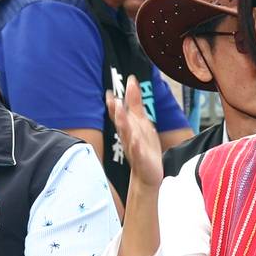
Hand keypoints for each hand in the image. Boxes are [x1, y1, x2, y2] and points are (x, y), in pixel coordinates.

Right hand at [107, 74, 164, 189]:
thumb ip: (134, 102)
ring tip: (121, 113)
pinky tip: (135, 140)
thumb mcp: (141, 121)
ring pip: (127, 135)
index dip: (113, 104)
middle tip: (113, 100)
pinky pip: (137, 151)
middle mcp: (127, 136)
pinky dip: (136, 146)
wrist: (147, 173)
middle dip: (116, 112)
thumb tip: (131, 81)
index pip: (118, 114)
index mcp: (127, 127)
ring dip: (123, 124)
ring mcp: (134, 147)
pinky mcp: (142, 158)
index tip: (109, 92)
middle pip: (120, 122)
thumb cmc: (143, 146)